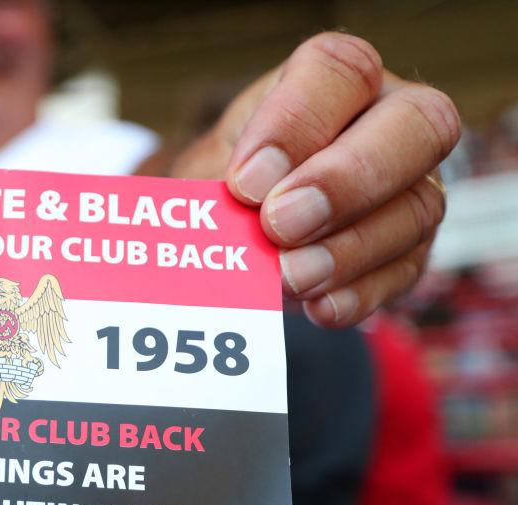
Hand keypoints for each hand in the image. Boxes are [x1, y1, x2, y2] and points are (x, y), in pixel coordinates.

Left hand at [171, 32, 460, 327]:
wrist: (238, 226)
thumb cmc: (229, 180)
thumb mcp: (210, 169)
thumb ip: (217, 186)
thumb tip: (222, 219)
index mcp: (335, 81)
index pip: (341, 72)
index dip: (295, 126)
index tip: (245, 182)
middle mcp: (389, 119)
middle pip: (418, 124)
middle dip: (345, 181)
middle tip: (279, 225)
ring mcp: (412, 185)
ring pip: (416, 208)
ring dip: (347, 250)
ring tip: (288, 278)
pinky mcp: (410, 249)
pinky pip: (405, 271)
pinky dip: (360, 294)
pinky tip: (319, 309)